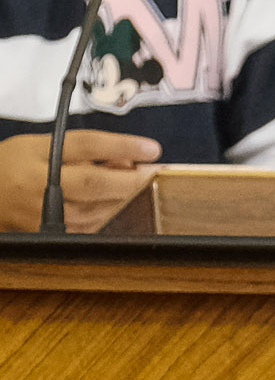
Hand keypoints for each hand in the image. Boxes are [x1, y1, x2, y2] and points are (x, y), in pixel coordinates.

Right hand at [0, 130, 160, 232]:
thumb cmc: (12, 166)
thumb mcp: (41, 145)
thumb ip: (84, 151)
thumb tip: (129, 159)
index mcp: (36, 155)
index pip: (86, 145)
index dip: (123, 146)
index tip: (151, 148)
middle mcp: (40, 186)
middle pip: (96, 183)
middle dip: (132, 179)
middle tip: (155, 171)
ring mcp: (47, 214)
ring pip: (100, 208)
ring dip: (126, 197)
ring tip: (135, 182)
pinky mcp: (54, 234)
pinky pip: (94, 224)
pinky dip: (111, 212)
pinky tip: (117, 201)